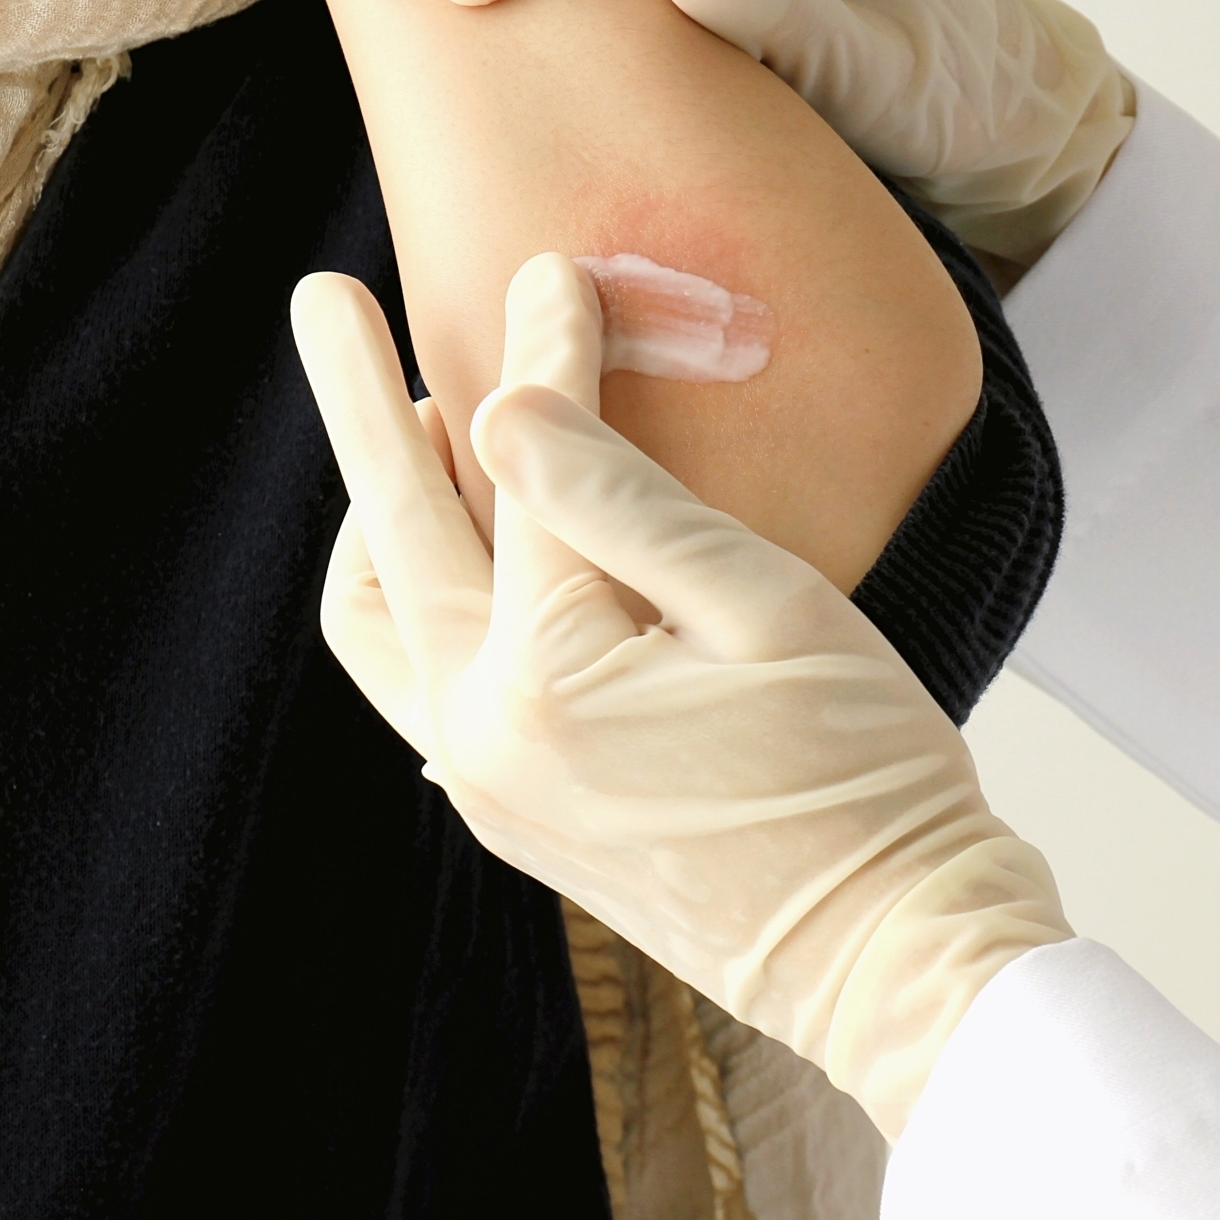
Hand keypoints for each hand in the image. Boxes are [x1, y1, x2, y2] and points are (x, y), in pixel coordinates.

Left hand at [291, 253, 1070, 1135]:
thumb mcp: (769, 611)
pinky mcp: (518, 817)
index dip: (544, 354)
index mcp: (550, 677)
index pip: (526, 473)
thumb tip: (500, 403)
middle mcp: (485, 737)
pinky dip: (427, 591)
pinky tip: (470, 548)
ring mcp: (491, 787)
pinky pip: (428, 682)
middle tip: (326, 301)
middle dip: (364, 406)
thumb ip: (627, 503)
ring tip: (406, 426)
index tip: (554, 267)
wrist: (893, 953)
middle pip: (392, 535)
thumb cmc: (863, 772)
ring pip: (381, 624)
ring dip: (379, 514)